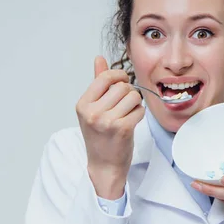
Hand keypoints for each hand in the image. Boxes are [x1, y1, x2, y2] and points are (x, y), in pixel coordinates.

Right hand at [75, 56, 144, 198]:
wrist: (104, 165)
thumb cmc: (100, 136)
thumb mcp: (93, 108)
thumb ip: (97, 83)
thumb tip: (99, 58)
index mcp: (83, 104)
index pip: (106, 77)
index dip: (119, 76)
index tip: (122, 82)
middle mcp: (93, 112)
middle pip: (122, 87)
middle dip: (128, 93)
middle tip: (123, 106)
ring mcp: (107, 121)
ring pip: (133, 96)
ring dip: (135, 104)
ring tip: (127, 114)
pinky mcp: (123, 129)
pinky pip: (140, 110)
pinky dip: (139, 114)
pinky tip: (132, 121)